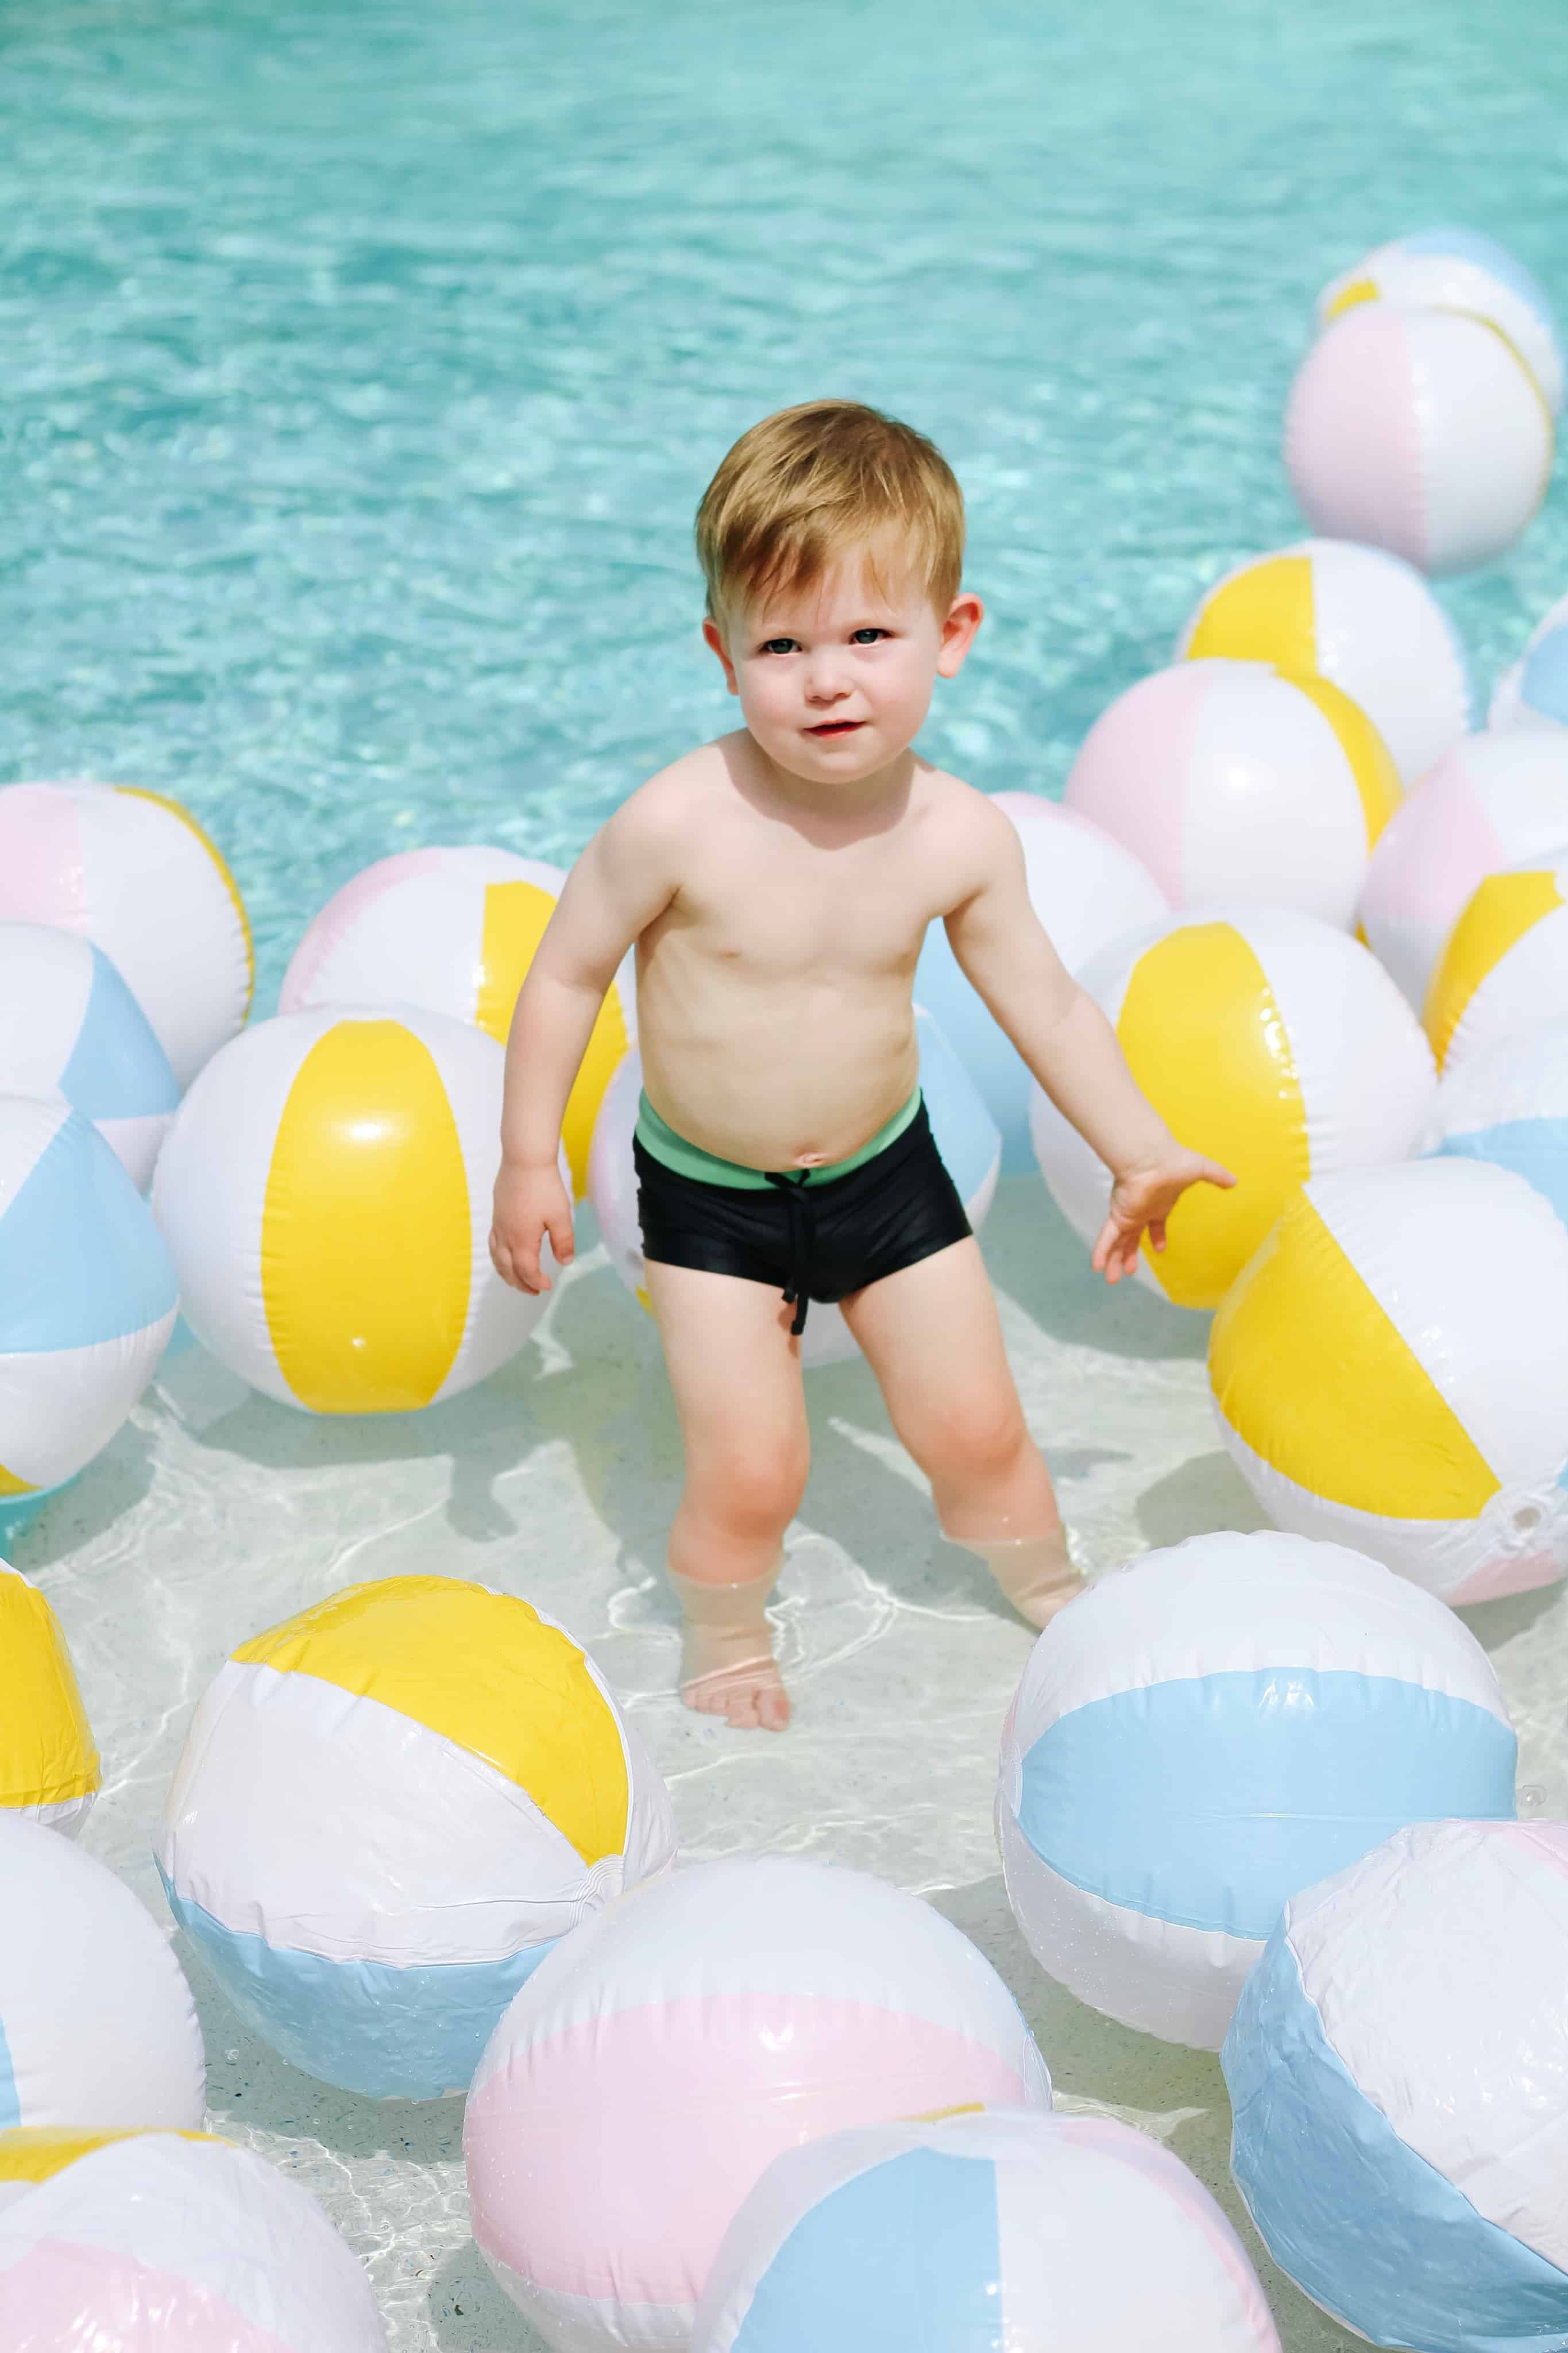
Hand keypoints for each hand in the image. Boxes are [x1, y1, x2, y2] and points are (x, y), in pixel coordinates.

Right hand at [490, 1158, 574, 1294]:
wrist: (524, 1159)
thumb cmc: (544, 1186)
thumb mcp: (561, 1216)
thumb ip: (563, 1242)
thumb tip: (565, 1262)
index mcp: (521, 1239)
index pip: (526, 1270)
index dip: (536, 1282)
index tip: (548, 1286)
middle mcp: (505, 1235)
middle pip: (508, 1269)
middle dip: (520, 1283)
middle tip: (534, 1291)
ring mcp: (498, 1224)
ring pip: (496, 1257)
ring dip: (506, 1273)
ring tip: (517, 1279)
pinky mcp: (497, 1214)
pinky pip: (492, 1243)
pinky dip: (498, 1256)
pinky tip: (506, 1253)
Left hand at [1091, 1146, 1236, 1284]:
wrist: (1152, 1156)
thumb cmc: (1175, 1162)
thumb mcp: (1202, 1170)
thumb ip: (1217, 1176)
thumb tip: (1234, 1181)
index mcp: (1159, 1204)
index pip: (1156, 1225)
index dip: (1157, 1238)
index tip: (1159, 1250)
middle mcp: (1141, 1211)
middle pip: (1133, 1239)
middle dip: (1129, 1256)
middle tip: (1128, 1272)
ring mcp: (1128, 1214)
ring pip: (1118, 1243)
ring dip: (1114, 1261)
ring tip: (1111, 1280)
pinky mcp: (1119, 1216)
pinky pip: (1107, 1238)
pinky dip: (1101, 1252)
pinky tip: (1096, 1267)